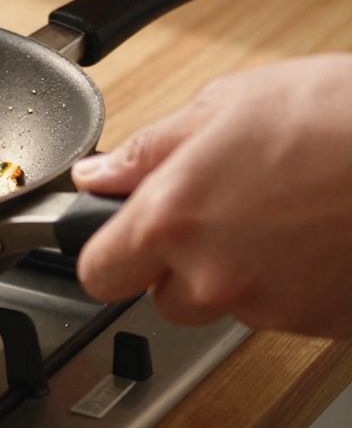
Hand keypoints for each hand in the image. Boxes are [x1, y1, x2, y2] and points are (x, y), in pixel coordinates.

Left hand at [73, 54, 351, 337]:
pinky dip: (292, 281)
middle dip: (179, 261)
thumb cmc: (336, 115)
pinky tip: (314, 234)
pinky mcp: (321, 322)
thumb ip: (147, 151)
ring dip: (240, 269)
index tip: (117, 236)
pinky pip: (285, 310)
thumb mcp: (223, 105)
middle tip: (221, 210)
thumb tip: (99, 175)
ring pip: (227, 303)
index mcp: (172, 218)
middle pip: (164, 296)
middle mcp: (214, 274)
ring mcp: (271, 305)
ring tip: (282, 211)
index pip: (99, 273)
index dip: (106, 252)